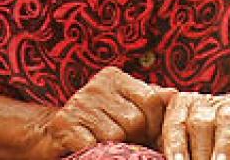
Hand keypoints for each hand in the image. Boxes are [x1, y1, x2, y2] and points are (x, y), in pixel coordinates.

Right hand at [44, 67, 173, 153]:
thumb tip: (175, 95)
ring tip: (106, 142)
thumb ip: (150, 101)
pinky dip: (96, 152)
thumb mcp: (126, 105)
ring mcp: (79, 103)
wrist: (54, 132)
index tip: (148, 134)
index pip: (151, 100)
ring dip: (115, 146)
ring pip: (116, 135)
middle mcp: (95, 85)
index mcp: (113, 76)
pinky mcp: (65, 124)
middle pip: (135, 120)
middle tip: (124, 139)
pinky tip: (91, 146)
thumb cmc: (100, 122)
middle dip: (134, 137)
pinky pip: (94, 145)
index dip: (155, 124)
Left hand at [161, 91, 229, 159]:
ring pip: (226, 120)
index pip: (174, 125)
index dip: (175, 145)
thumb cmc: (209, 129)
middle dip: (200, 150)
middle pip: (199, 124)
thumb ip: (178, 144)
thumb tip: (173, 159)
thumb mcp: (189, 134)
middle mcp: (205, 102)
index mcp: (182, 106)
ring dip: (224, 144)